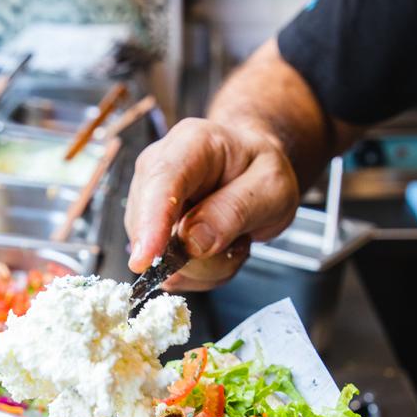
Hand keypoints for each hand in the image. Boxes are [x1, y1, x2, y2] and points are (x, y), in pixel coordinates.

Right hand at [125, 117, 298, 290]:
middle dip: (195, 255)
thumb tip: (192, 243)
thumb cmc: (259, 169)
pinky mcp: (148, 229)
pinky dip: (200, 272)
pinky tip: (218, 249)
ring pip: (160, 257)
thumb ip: (235, 211)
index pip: (162, 182)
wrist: (252, 168)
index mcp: (191, 144)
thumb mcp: (271, 186)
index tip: (146, 259)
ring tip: (232, 240)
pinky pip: (168, 270)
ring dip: (204, 266)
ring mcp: (148, 200)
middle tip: (238, 242)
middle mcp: (158, 167)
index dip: (151, 223)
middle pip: (151, 227)